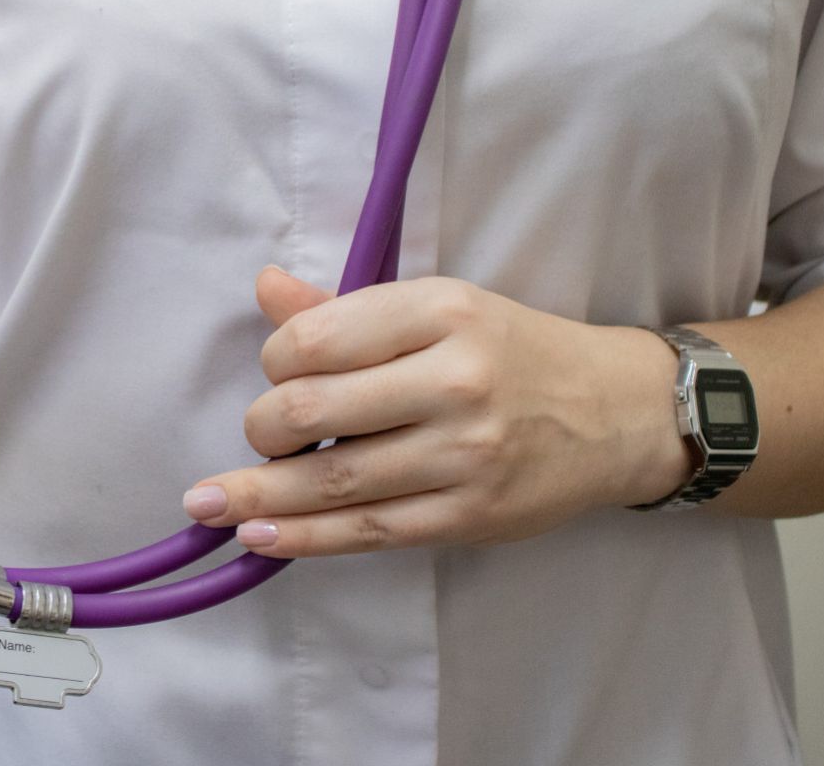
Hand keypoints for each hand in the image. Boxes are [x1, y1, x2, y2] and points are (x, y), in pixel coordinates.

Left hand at [180, 268, 688, 555]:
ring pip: (334, 480)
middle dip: (263, 427)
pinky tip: (259, 537)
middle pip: (314, 410)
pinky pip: (368, 532)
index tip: (279, 371)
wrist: (616, 412)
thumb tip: (264, 286)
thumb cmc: (509, 351)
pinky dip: (304, 538)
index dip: (274, 360)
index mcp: (440, 311)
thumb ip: (345, 310)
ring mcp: (464, 454)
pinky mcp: (469, 515)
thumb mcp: (437, 309)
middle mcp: (453, 381)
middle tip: (260, 433)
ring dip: (259, 496)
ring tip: (207, 506)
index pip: (317, 338)